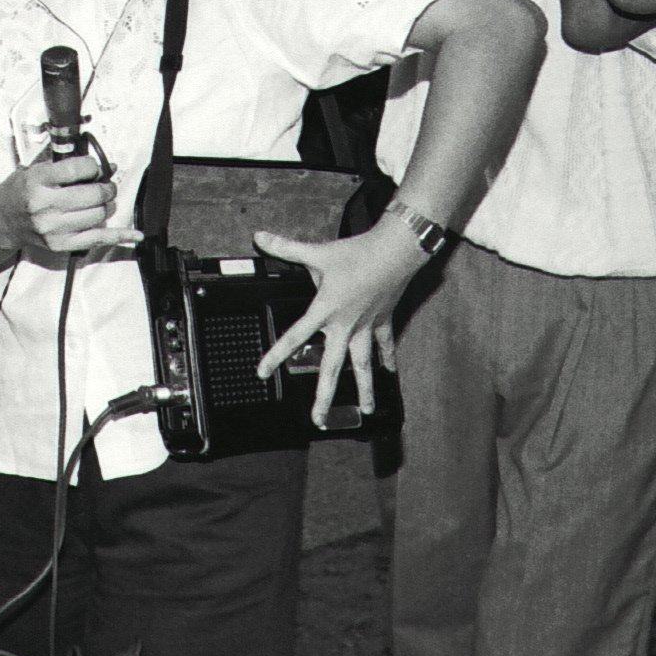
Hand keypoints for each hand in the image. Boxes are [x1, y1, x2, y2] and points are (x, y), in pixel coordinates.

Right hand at [0, 146, 136, 256]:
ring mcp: (54, 227)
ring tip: (102, 202)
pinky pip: (98, 238)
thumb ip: (68, 165)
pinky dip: (119, 236)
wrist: (1, 221)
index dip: (94, 167)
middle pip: (94, 195)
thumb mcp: (35, 169)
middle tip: (105, 186)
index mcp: (38, 180)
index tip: (93, 168)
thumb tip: (109, 166)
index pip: (80, 168)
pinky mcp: (61, 244)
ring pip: (99, 215)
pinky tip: (136, 235)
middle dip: (107, 188)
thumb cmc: (20, 191)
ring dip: (107, 206)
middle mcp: (45, 205)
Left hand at [251, 220, 426, 423]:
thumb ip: (286, 248)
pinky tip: (388, 372)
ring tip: (367, 410)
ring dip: (366, 388)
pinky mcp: (383, 320)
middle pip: (332, 368)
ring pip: (363, 365)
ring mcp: (366, 326)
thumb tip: (259, 237)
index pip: (294, 337)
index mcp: (325, 311)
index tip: (262, 372)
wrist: (395, 252)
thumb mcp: (317, 251)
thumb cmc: (357, 253)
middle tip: (318, 419)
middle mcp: (345, 325)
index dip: (275, 355)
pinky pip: (385, 344)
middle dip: (324, 396)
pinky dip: (388, 357)